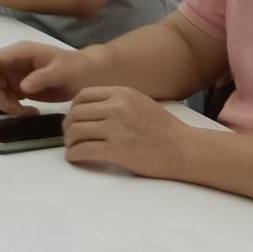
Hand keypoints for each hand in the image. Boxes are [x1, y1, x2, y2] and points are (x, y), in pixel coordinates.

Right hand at [0, 40, 85, 114]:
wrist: (89, 75)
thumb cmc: (77, 69)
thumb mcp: (62, 72)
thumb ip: (42, 77)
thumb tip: (21, 87)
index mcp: (21, 52)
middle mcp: (12, 61)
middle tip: (4, 106)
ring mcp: (13, 74)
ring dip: (1, 102)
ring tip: (23, 112)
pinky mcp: (17, 86)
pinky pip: (2, 96)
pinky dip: (9, 106)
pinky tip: (28, 111)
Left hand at [64, 87, 191, 177]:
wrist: (184, 149)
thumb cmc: (166, 130)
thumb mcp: (142, 103)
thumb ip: (119, 102)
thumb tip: (95, 108)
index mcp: (122, 94)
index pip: (84, 95)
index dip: (73, 107)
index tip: (73, 116)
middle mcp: (116, 108)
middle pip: (76, 113)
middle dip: (68, 126)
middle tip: (69, 135)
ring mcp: (115, 128)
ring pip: (76, 131)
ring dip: (69, 141)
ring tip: (71, 147)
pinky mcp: (115, 150)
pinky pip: (84, 150)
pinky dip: (74, 154)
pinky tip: (74, 157)